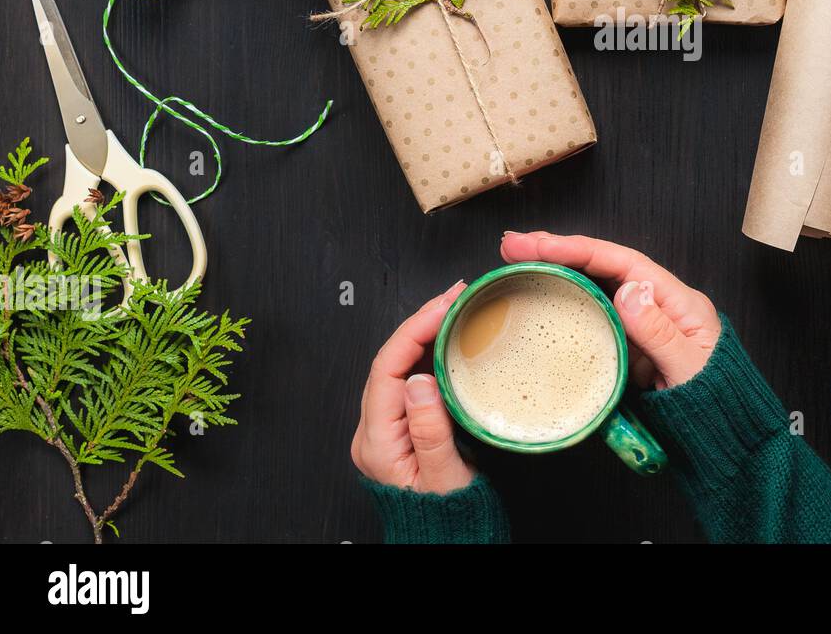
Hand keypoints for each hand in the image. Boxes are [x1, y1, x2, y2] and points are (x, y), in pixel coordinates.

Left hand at [351, 281, 475, 494]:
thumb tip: (420, 380)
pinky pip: (411, 377)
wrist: (448, 537)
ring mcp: (386, 426)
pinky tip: (449, 335)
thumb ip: (430, 431)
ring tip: (455, 305)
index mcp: (377, 442)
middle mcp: (374, 431)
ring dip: (426, 331)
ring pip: (400, 365)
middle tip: (456, 294)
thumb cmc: (448, 514)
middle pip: (390, 360)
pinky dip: (431, 351)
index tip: (445, 307)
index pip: (387, 369)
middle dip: (421, 321)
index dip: (415, 331)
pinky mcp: (402, 424)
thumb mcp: (444, 477)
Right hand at [500, 232, 720, 389]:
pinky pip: (594, 320)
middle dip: (558, 252)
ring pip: (594, 290)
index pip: (622, 263)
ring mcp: (641, 327)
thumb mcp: (691, 369)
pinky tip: (541, 302)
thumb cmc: (716, 406)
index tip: (539, 244)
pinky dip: (566, 307)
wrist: (724, 442)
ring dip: (558, 275)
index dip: (578, 249)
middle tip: (512, 246)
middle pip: (603, 268)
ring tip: (518, 263)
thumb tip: (627, 290)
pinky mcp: (628, 348)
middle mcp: (658, 306)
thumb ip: (659, 332)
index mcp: (678, 301)